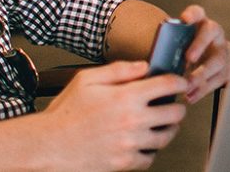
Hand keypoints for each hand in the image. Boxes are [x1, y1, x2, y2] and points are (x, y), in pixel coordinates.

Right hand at [37, 60, 188, 169]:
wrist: (48, 145)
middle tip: (173, 105)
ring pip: (166, 137)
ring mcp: (130, 144)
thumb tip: (143, 67)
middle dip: (177, 106)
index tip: (180, 82)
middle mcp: (132, 121)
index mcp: (125, 97)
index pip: (167, 85)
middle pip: (174, 113)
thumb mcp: (87, 80)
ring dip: (168, 129)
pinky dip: (151, 151)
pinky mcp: (124, 163)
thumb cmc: (65, 113)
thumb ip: (118, 70)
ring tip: (162, 124)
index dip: (179, 81)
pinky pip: (150, 158)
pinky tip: (144, 143)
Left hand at [175, 5, 229, 102]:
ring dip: (203, 74)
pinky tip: (192, 96)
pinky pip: (220, 79)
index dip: (192, 14)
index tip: (185, 19)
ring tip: (188, 86)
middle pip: (211, 33)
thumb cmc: (183, 51)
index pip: (197, 12)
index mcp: (200, 22)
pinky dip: (204, 89)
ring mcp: (223, 49)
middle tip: (188, 58)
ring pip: (219, 59)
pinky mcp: (227, 67)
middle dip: (200, 46)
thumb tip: (154, 62)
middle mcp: (215, 33)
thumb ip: (170, 48)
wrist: (199, 60)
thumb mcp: (177, 45)